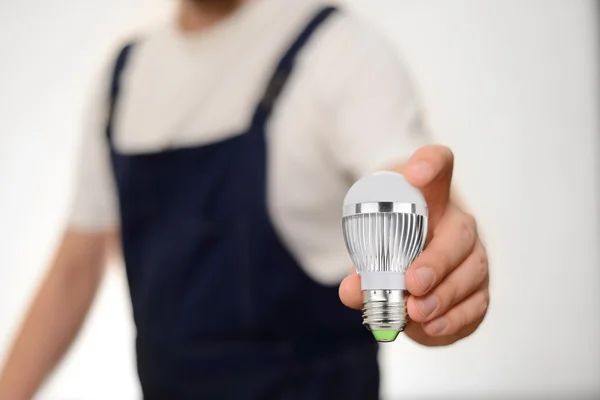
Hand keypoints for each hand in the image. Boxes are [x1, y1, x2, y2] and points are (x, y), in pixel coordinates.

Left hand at [339, 145, 489, 345]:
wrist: (409, 264)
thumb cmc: (390, 242)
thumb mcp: (371, 246)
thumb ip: (362, 266)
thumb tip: (352, 291)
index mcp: (428, 197)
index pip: (438, 164)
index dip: (429, 164)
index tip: (414, 174)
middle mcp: (456, 222)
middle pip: (461, 232)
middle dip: (437, 260)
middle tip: (411, 282)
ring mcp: (472, 256)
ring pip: (473, 271)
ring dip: (445, 295)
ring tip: (416, 311)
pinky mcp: (477, 289)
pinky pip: (477, 303)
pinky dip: (455, 318)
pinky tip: (432, 326)